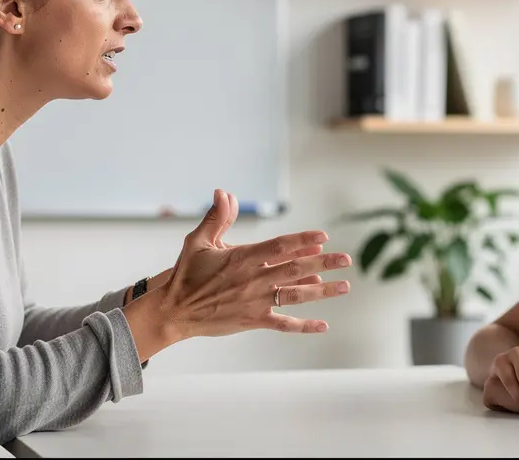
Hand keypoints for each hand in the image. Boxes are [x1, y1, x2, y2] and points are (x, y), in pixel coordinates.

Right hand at [159, 189, 350, 339]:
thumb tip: (224, 192)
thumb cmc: (186, 275)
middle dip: (324, 263)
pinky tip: (323, 325)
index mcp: (243, 258)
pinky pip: (283, 323)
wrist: (173, 311)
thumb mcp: (199, 241)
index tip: (323, 237)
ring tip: (344, 286)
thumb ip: (217, 217)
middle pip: (296, 269)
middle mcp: (254, 279)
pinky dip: (304, 325)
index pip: (280, 246)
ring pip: (296, 295)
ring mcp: (255, 301)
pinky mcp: (253, 320)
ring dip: (322, 291)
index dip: (303, 240)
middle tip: (345, 260)